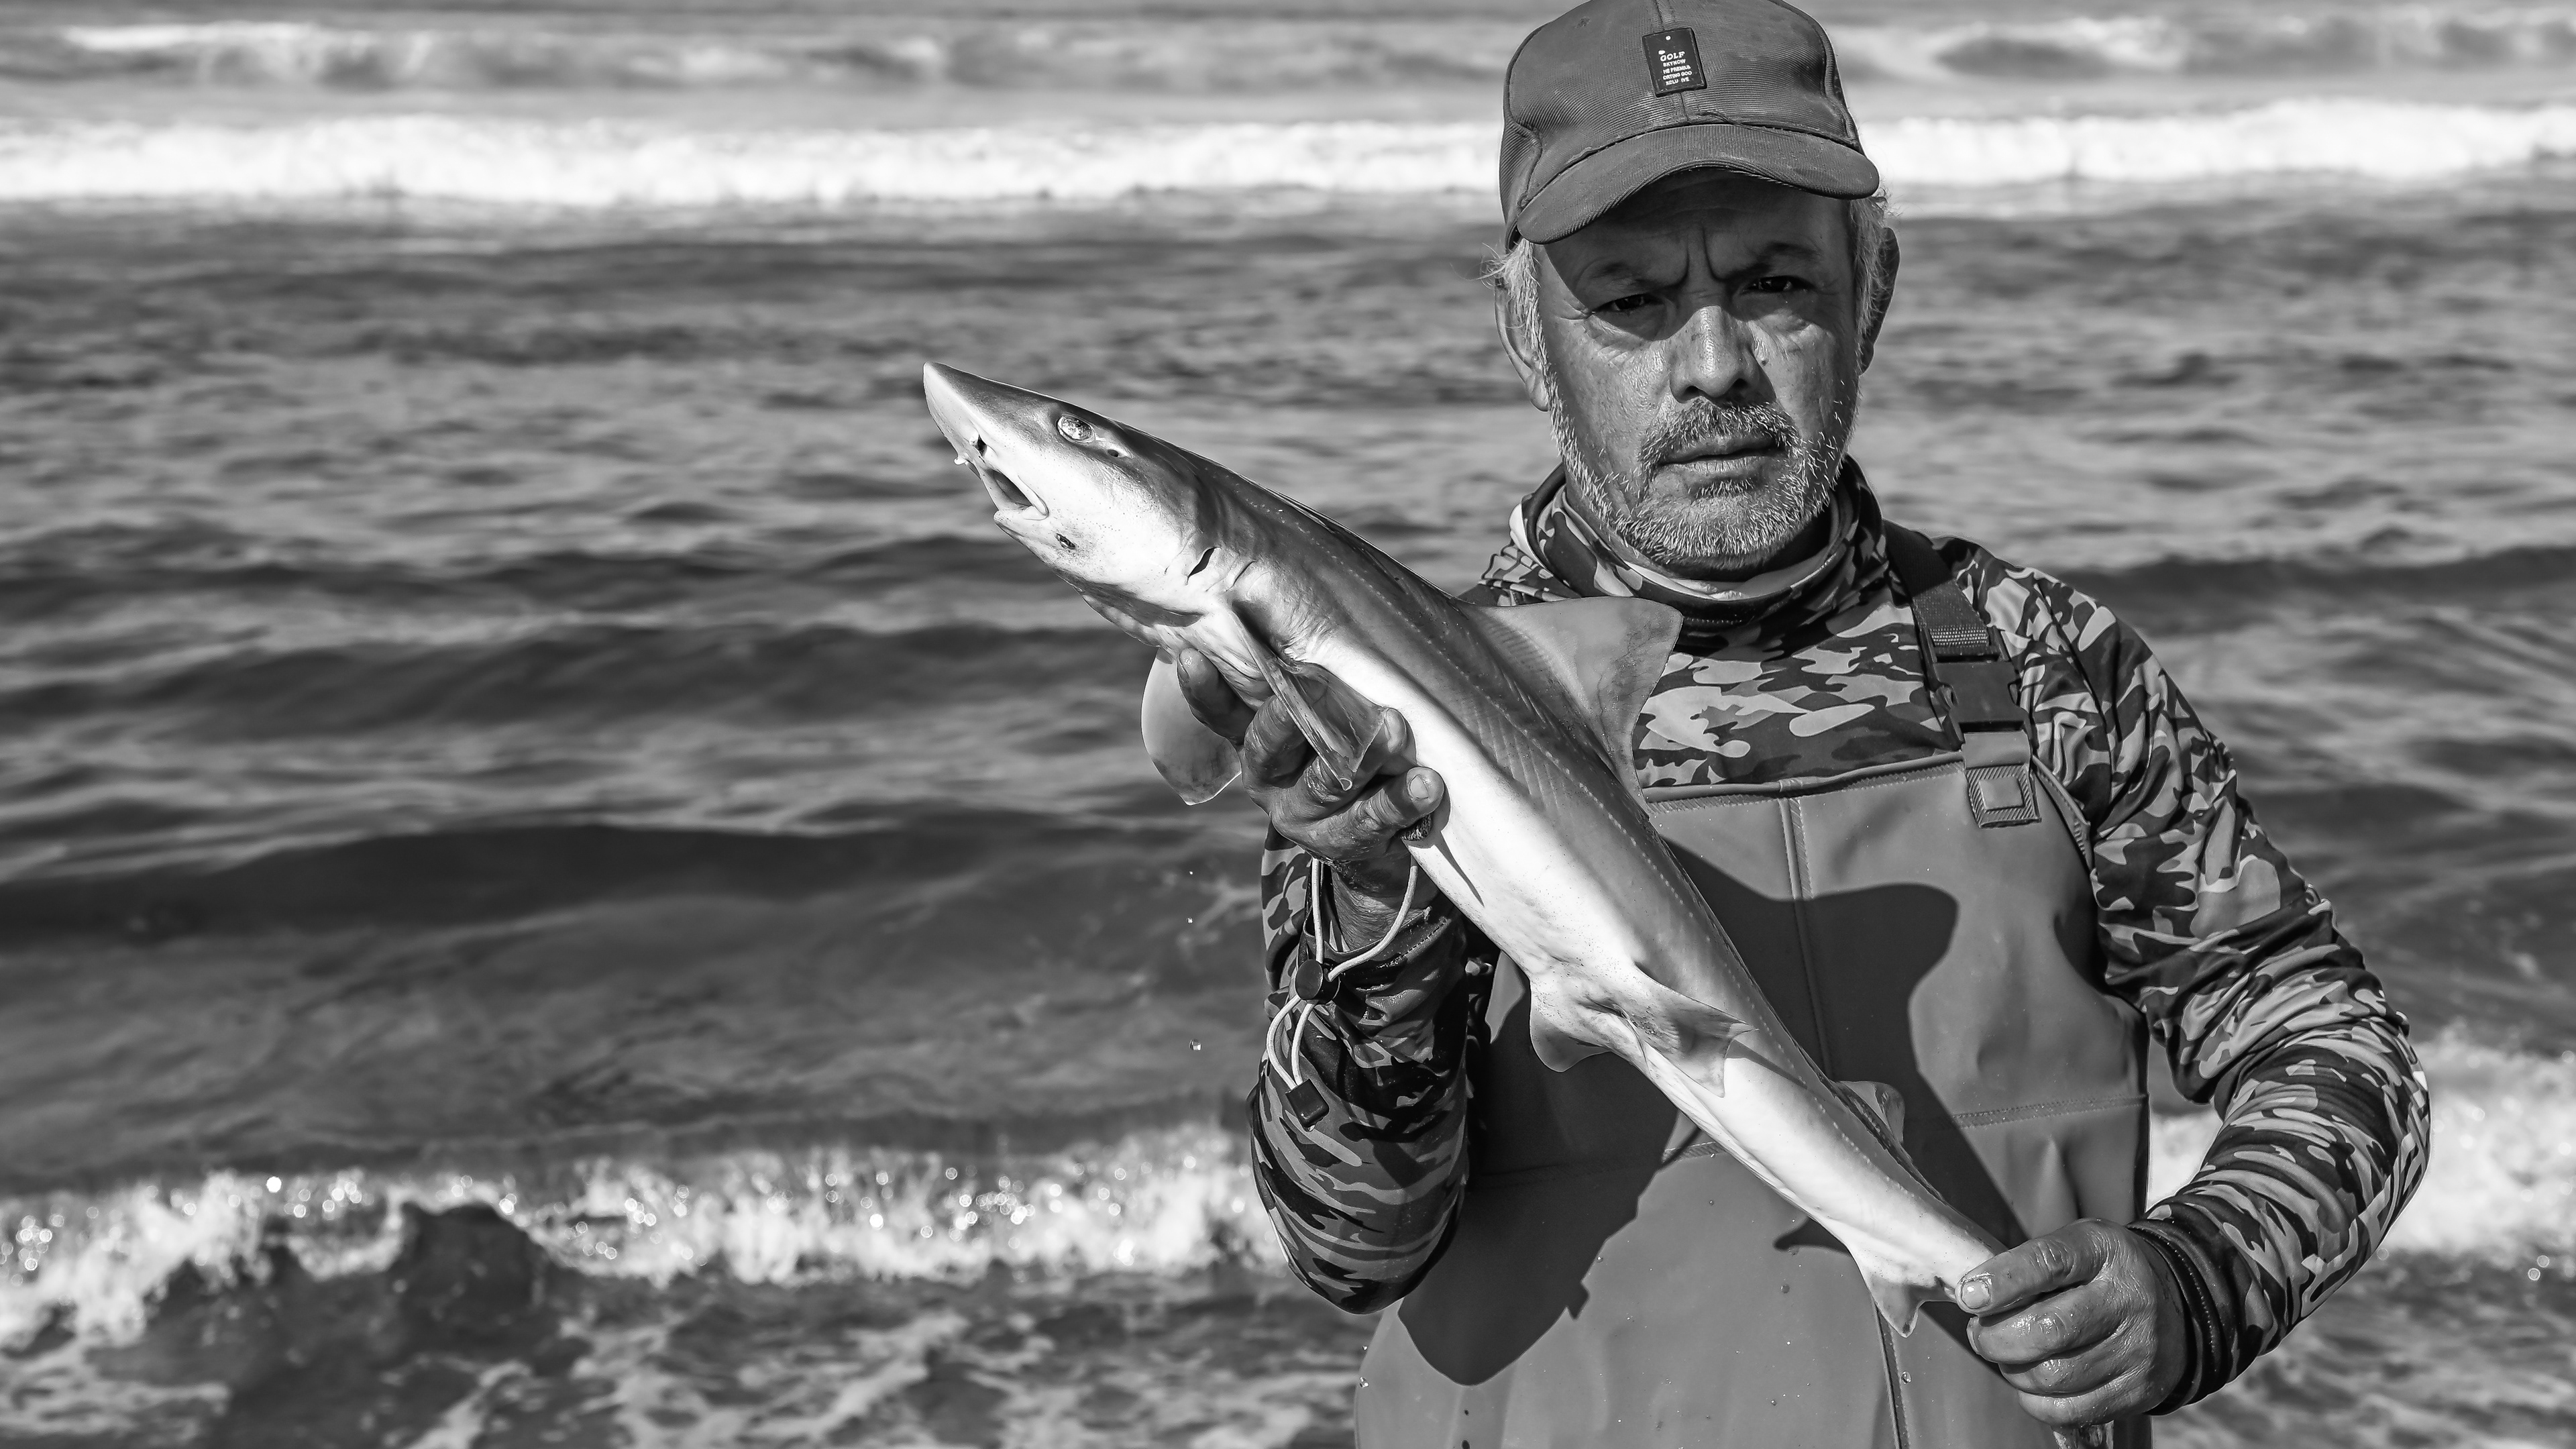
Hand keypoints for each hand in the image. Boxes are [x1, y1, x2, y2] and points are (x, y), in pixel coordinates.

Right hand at [1173, 647, 1442, 939]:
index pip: (1220, 712)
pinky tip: (1427, 782)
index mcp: (1254, 739)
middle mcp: (1269, 778)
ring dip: (1360, 754)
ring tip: (1393, 725)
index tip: (1192, 655)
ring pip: (1325, 783)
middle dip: (1287, 719)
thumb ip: (1320, 662)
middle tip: (1307, 690)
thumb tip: (1320, 581)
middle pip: (1267, 747)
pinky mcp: (1346, 844)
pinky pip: (1373, 820)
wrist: (1378, 843)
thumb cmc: (1353, 744)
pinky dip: (1402, 800)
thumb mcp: (1329, 707)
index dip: (1203, 689)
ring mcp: (1304, 816)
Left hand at [1958, 1219, 2188, 1428]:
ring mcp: (2137, 1348)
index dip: (2003, 1281)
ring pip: (2053, 1376)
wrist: (2177, 1303)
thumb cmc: (2103, 1273)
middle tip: (1979, 1335)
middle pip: (2048, 1329)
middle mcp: (2128, 1298)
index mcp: (2104, 1250)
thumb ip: (2029, 1265)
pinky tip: (2031, 1384)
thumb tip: (1972, 1297)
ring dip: (2013, 1371)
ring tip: (2008, 1355)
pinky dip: (2036, 1401)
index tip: (1968, 1296)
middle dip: (1996, 1338)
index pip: (2049, 1262)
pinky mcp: (2139, 1390)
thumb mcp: (2076, 1246)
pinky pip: (2070, 1409)